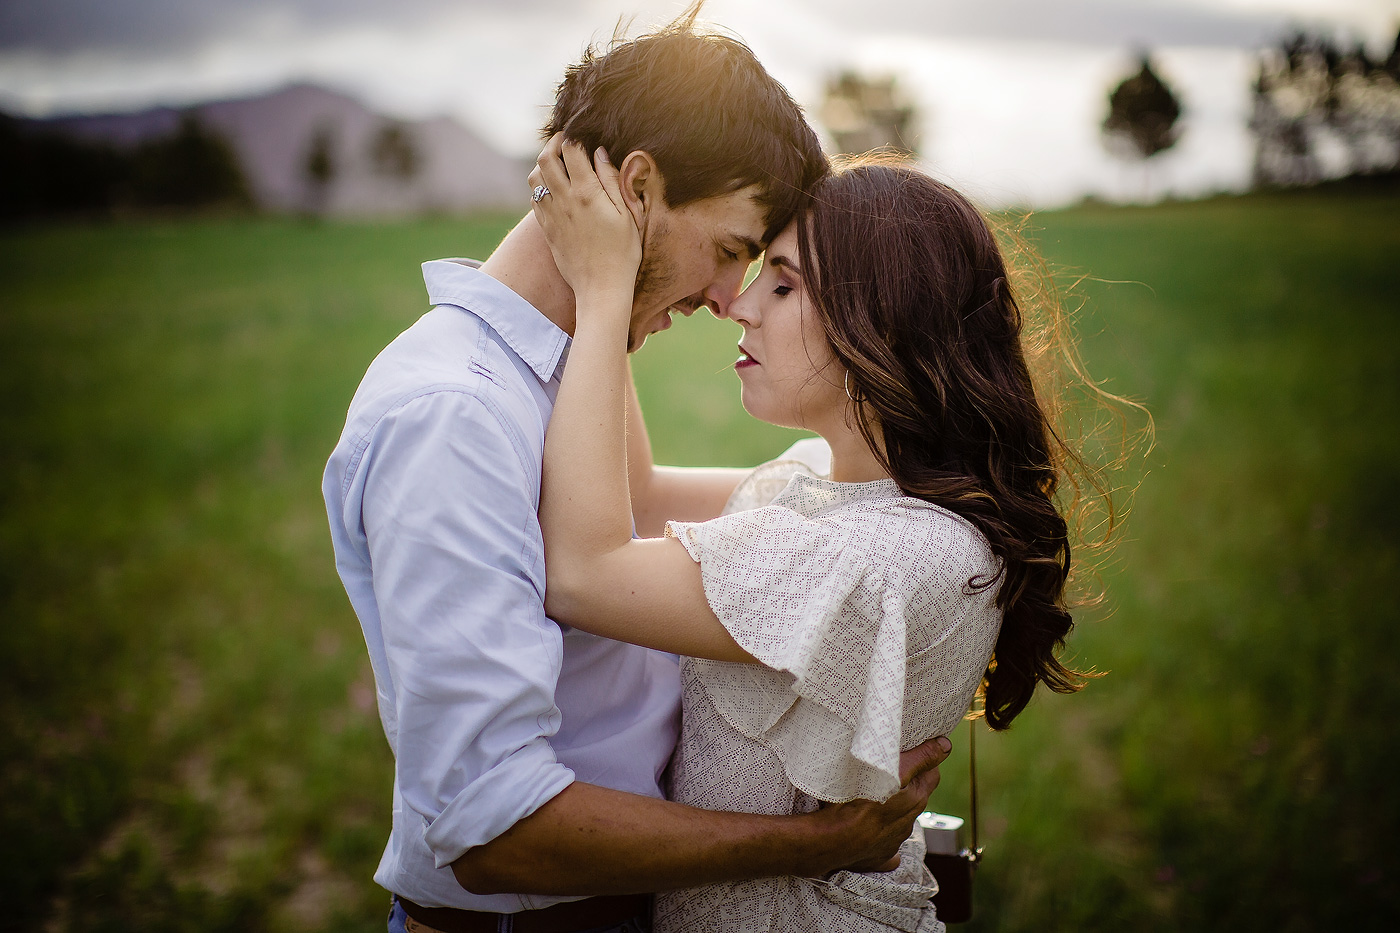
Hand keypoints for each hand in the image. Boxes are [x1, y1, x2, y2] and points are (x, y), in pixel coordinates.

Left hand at [529, 134, 641, 311]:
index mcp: (587, 193)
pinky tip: (554, 188)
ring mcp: (552, 215)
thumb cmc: (623, 253)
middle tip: (566, 143)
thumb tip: (599, 152)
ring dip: (544, 164)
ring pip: (535, 176)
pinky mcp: (547, 229)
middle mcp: (564, 200)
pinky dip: (540, 186)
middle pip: (546, 158)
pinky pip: (534, 198)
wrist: (602, 288)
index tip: (582, 134)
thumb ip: (612, 180)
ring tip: (559, 164)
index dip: (574, 136)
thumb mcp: (627, 214)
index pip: (571, 150)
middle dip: (554, 144)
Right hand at [815, 735, 950, 873]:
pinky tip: (870, 830)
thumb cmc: (858, 800)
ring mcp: (893, 843)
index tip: (910, 751)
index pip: (931, 776)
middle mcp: (908, 824)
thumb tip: (946, 746)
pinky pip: (884, 845)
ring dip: (890, 808)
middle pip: (914, 798)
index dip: (923, 761)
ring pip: (898, 821)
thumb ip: (920, 758)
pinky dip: (880, 837)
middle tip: (888, 769)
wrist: (832, 839)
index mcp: (915, 801)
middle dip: (905, 784)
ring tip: (871, 795)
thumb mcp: (892, 771)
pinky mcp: (877, 857)